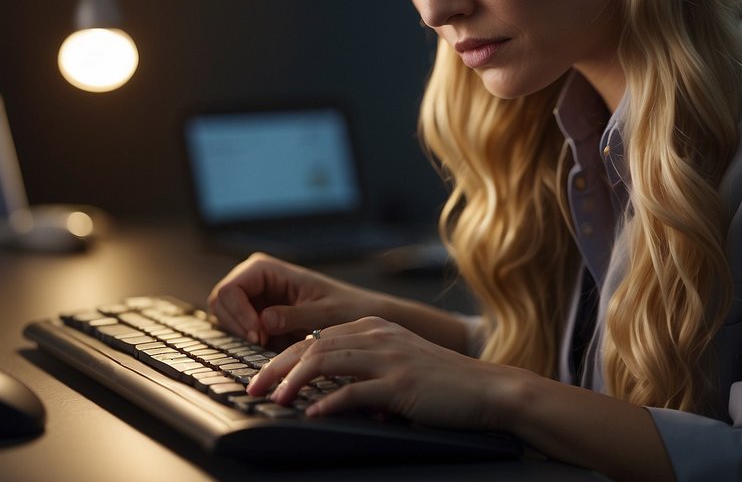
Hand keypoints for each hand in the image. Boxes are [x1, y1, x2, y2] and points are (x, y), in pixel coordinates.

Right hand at [208, 253, 382, 347]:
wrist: (359, 316)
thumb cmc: (347, 308)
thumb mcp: (325, 313)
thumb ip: (294, 316)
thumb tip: (264, 321)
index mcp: (266, 268)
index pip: (230, 289)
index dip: (239, 314)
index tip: (260, 336)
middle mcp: (255, 278)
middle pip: (221, 302)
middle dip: (238, 325)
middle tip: (264, 343)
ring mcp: (253, 296)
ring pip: (225, 317)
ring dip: (242, 334)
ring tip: (272, 342)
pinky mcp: (256, 315)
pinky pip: (237, 328)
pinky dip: (249, 340)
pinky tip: (273, 344)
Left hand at [248, 317, 518, 431]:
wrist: (487, 389)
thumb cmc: (443, 383)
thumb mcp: (400, 362)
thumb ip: (365, 368)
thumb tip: (327, 392)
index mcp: (375, 327)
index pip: (317, 336)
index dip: (284, 355)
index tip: (262, 376)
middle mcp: (379, 335)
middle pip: (314, 344)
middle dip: (278, 366)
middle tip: (255, 387)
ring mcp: (390, 358)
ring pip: (328, 361)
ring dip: (296, 381)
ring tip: (276, 399)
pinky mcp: (401, 384)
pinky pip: (356, 391)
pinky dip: (329, 403)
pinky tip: (312, 414)